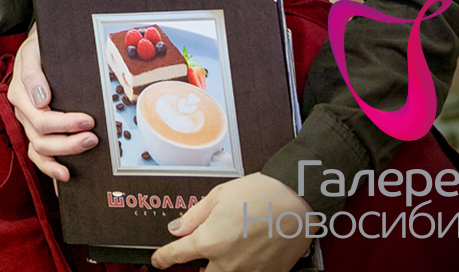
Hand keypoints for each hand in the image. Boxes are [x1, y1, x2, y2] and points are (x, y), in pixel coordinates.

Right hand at [7, 22, 97, 181]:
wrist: (38, 47)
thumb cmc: (38, 48)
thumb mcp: (32, 51)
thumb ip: (32, 73)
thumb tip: (41, 99)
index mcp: (20, 94)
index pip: (40, 119)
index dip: (65, 124)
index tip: (89, 120)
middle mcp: (23, 112)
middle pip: (41, 139)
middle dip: (68, 143)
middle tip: (94, 138)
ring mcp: (28, 124)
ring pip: (39, 150)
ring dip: (62, 156)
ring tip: (83, 156)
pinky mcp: (35, 130)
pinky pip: (38, 155)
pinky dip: (49, 168)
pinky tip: (64, 177)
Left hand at [151, 172, 311, 271]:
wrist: (299, 201)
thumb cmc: (262, 194)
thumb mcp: (218, 196)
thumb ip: (194, 216)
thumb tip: (177, 228)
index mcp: (209, 241)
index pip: (176, 256)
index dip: (163, 258)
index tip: (159, 260)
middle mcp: (227, 263)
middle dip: (199, 266)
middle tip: (205, 249)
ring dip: (221, 267)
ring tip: (231, 247)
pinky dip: (243, 268)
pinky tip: (249, 251)